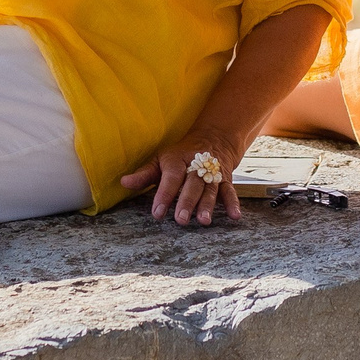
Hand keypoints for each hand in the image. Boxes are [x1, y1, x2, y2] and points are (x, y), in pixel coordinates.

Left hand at [118, 130, 244, 226]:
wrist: (213, 139)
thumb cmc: (180, 156)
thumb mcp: (160, 160)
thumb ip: (144, 174)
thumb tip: (124, 182)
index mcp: (177, 160)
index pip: (171, 177)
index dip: (164, 195)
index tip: (158, 212)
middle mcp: (196, 165)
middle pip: (192, 184)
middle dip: (187, 201)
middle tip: (181, 219)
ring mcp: (212, 173)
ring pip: (210, 189)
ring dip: (208, 205)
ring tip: (204, 221)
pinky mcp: (225, 179)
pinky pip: (230, 191)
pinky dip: (233, 203)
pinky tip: (235, 216)